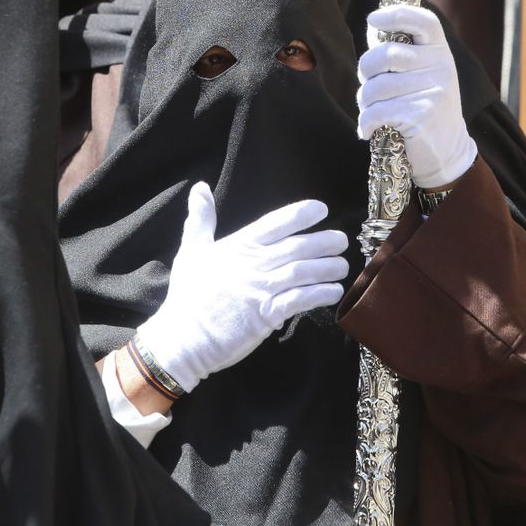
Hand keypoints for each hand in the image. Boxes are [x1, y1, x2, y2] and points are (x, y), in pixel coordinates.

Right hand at [133, 182, 348, 392]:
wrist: (182, 337)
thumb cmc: (188, 296)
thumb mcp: (191, 251)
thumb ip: (201, 219)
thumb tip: (200, 188)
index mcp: (238, 246)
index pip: (275, 223)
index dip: (301, 214)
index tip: (322, 209)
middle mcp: (253, 264)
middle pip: (296, 246)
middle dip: (324, 241)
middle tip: (342, 240)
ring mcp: (260, 289)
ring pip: (303, 272)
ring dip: (327, 268)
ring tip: (342, 266)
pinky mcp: (266, 315)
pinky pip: (300, 300)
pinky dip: (319, 294)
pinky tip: (333, 292)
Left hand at [356, 5, 477, 189]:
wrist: (447, 151)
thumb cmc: (425, 107)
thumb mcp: (424, 74)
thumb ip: (402, 52)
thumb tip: (373, 26)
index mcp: (440, 51)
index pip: (423, 21)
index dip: (396, 15)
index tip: (372, 19)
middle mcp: (440, 67)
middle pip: (387, 54)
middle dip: (366, 70)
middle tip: (367, 83)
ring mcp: (433, 91)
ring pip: (376, 86)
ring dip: (364, 102)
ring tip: (370, 111)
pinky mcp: (420, 115)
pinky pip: (376, 112)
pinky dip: (365, 123)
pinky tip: (367, 130)